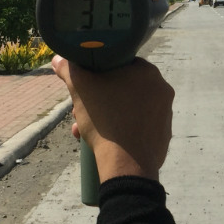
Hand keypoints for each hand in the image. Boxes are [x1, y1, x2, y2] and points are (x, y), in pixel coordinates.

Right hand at [51, 55, 173, 180]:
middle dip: (99, 100)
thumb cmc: (105, 120)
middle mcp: (162, 89)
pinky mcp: (164, 134)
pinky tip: (106, 141)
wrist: (127, 165)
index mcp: (147, 71)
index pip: (119, 64)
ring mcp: (166, 112)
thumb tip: (58, 59)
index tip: (85, 89)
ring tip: (87, 131)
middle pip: (123, 88)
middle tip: (82, 113)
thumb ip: (69, 70)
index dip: (98, 75)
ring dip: (107, 116)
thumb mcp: (81, 90)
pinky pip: (139, 126)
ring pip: (130, 108)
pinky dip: (123, 130)